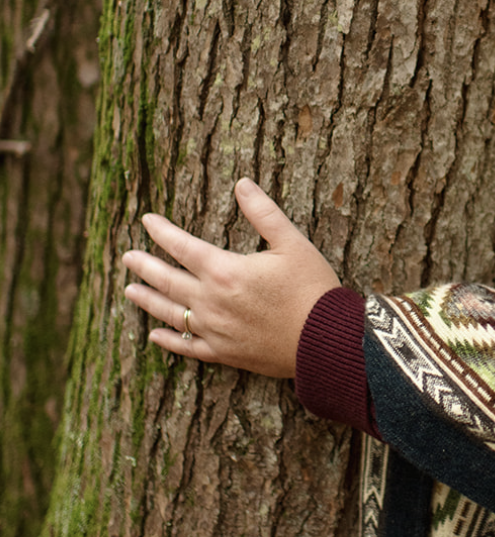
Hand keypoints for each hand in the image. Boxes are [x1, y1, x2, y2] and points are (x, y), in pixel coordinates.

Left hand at [123, 178, 340, 377]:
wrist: (325, 340)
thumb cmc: (312, 288)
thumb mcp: (292, 242)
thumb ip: (263, 212)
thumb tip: (242, 184)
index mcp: (224, 270)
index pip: (182, 246)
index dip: (162, 232)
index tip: (147, 221)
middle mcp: (210, 301)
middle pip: (166, 280)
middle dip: (144, 265)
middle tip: (127, 257)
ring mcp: (214, 330)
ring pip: (169, 313)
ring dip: (147, 300)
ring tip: (129, 290)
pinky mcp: (223, 353)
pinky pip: (186, 347)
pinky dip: (168, 341)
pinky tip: (154, 336)